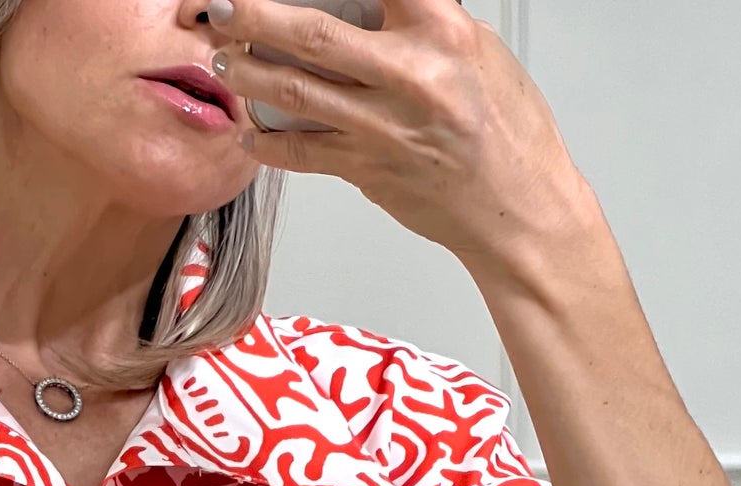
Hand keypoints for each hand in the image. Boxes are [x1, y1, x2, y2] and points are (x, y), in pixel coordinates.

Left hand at [204, 0, 594, 272]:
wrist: (517, 210)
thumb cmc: (507, 132)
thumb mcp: (479, 52)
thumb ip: (424, 25)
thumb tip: (377, 5)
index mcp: (443, 31)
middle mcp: (410, 76)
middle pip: (313, 34)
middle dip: (255, 15)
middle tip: (223, 6)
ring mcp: (384, 127)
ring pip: (296, 92)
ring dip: (249, 74)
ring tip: (224, 58)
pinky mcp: (367, 171)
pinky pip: (303, 151)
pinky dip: (269, 141)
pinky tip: (250, 130)